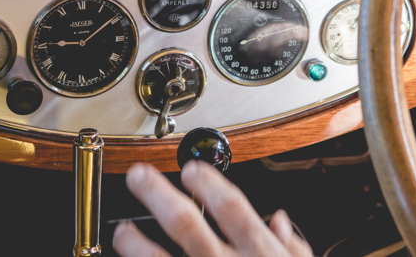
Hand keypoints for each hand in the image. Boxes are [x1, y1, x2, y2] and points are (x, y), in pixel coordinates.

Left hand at [113, 161, 312, 256]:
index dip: (210, 184)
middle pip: (187, 225)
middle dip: (159, 196)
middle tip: (139, 177)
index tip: (191, 167)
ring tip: (122, 229)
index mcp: (261, 255)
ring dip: (137, 244)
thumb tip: (280, 219)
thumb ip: (293, 247)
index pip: (233, 209)